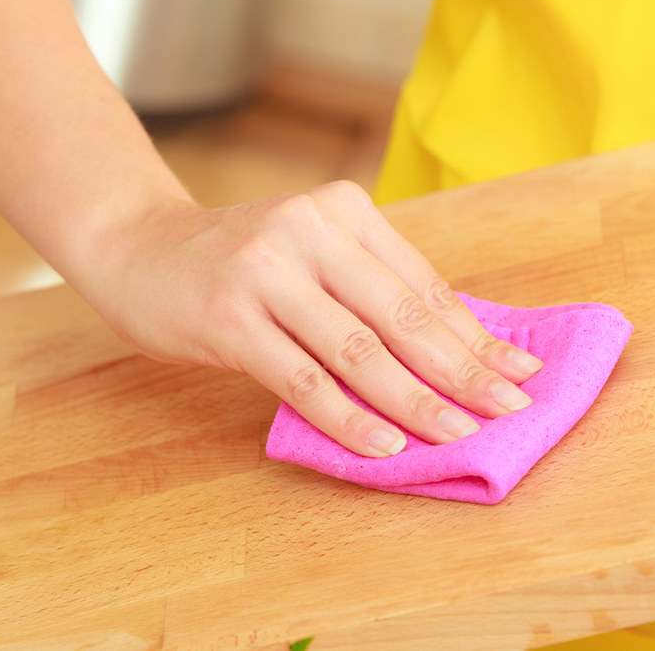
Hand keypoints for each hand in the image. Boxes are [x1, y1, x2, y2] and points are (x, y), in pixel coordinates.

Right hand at [81, 180, 542, 456]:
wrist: (134, 247)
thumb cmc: (234, 261)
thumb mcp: (307, 254)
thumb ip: (367, 289)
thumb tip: (453, 353)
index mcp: (342, 210)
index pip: (423, 284)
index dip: (476, 334)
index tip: (520, 371)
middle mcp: (309, 229)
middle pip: (403, 316)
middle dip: (463, 370)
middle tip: (511, 410)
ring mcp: (267, 271)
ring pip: (360, 350)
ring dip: (416, 400)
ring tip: (458, 434)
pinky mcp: (229, 316)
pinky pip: (303, 378)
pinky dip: (348, 416)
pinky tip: (384, 444)